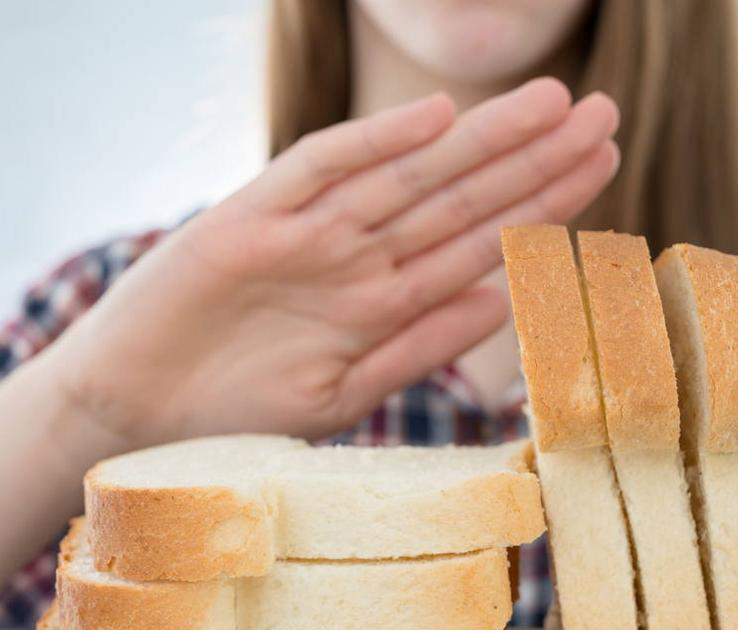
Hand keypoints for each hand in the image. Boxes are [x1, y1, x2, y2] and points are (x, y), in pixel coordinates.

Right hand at [44, 78, 619, 453]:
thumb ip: (416, 348)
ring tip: (550, 106)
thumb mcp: (340, 394)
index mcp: (381, 299)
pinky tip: (432, 118)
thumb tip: (501, 300)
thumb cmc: (231, 415)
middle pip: (458, 198)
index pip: (478, 241)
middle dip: (532, 158)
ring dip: (477, 144)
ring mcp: (304, 235)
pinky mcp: (246, 221)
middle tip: (605, 113)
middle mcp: (353, 257)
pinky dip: (370, 146)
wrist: (131, 416)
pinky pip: (317, 173)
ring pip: (406, 177)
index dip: (542, 204)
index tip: (604, 169)